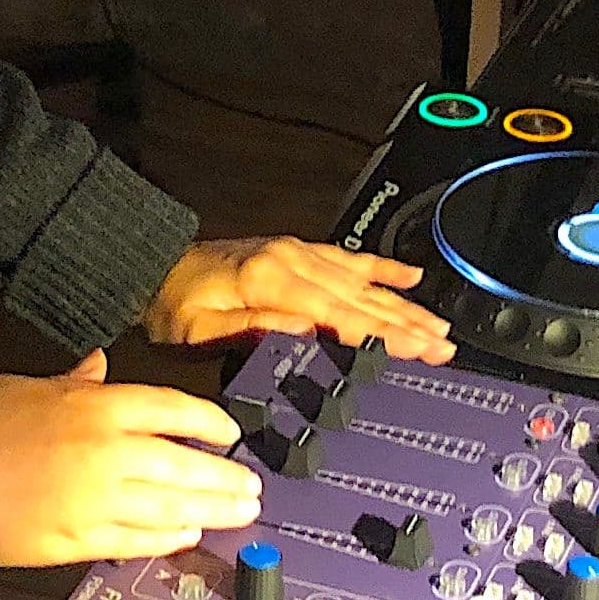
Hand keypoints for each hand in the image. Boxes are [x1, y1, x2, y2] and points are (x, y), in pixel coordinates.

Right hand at [0, 349, 264, 568]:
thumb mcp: (25, 385)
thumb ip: (72, 382)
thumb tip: (98, 365)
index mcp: (95, 406)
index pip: (172, 410)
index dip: (209, 422)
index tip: (230, 434)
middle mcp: (106, 452)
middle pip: (184, 464)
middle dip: (223, 477)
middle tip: (252, 487)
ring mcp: (94, 501)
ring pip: (169, 507)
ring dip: (209, 511)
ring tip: (237, 514)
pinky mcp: (75, 541)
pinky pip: (134, 542)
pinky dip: (165, 539)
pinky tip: (185, 535)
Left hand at [143, 236, 454, 363]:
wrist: (153, 267)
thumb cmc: (173, 305)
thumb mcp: (203, 330)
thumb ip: (257, 331)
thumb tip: (308, 334)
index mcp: (272, 283)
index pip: (342, 314)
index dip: (385, 333)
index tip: (420, 348)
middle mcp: (291, 262)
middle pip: (363, 298)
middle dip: (409, 323)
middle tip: (445, 346)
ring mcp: (295, 253)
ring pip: (362, 280)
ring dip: (403, 303)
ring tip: (438, 324)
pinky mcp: (294, 252)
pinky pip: (347, 258)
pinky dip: (381, 267)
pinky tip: (408, 275)